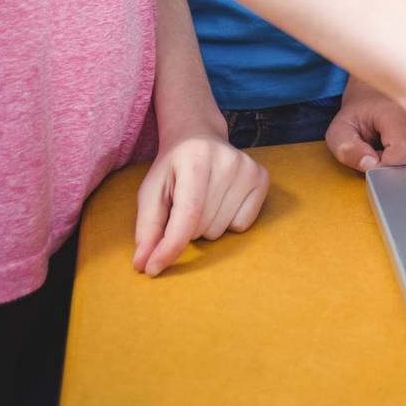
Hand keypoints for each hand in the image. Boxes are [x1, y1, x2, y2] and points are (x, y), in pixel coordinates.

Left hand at [133, 132, 268, 276]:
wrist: (199, 136)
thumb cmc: (173, 168)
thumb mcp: (151, 192)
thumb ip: (147, 228)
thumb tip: (142, 264)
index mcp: (195, 158)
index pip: (187, 214)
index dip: (170, 246)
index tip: (152, 269)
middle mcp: (226, 160)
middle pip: (202, 227)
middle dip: (187, 228)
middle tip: (184, 203)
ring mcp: (248, 168)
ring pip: (220, 230)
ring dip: (206, 226)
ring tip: (203, 200)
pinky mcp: (262, 178)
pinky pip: (242, 226)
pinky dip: (228, 222)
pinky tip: (222, 199)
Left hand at [326, 76, 405, 172]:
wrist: (375, 96)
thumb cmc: (358, 114)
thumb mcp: (340, 130)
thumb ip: (347, 150)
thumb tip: (369, 165)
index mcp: (397, 113)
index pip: (402, 151)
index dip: (383, 162)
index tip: (371, 153)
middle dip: (394, 167)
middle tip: (379, 152)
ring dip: (405, 166)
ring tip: (390, 151)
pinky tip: (403, 154)